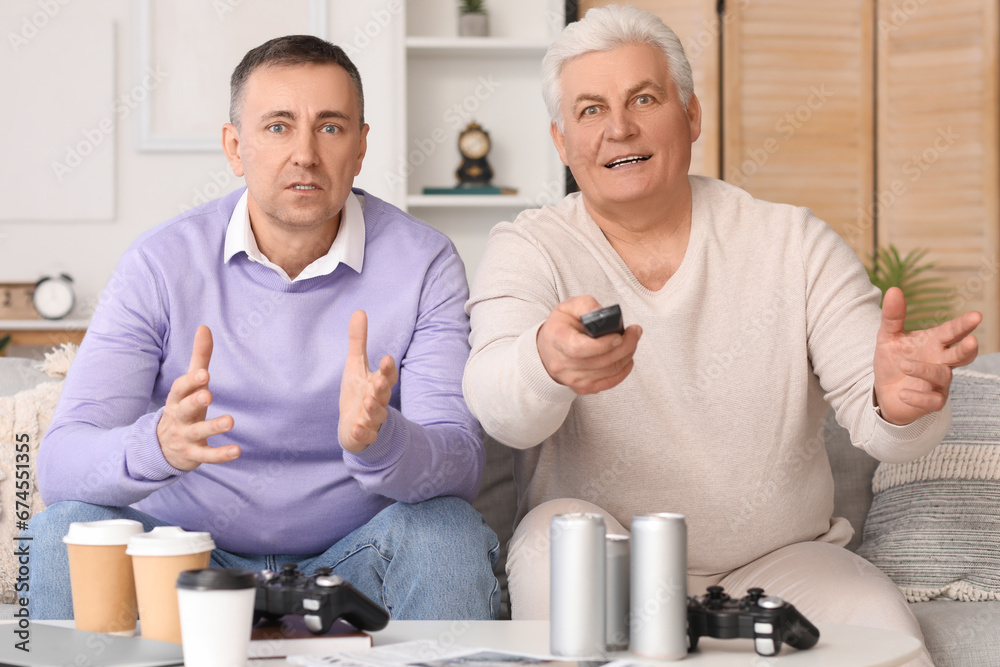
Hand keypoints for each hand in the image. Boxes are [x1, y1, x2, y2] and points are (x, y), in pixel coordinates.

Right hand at [156, 325, 238, 469]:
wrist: (160, 448)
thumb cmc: (183, 408)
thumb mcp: (189, 385)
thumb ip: (199, 358)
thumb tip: (205, 327)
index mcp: (177, 399)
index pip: (180, 388)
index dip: (191, 381)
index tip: (204, 374)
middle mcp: (179, 417)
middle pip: (184, 409)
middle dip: (195, 402)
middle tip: (208, 394)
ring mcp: (185, 437)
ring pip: (198, 432)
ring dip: (213, 427)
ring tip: (231, 421)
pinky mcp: (193, 455)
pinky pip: (206, 456)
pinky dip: (220, 455)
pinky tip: (237, 451)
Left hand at [338, 310, 398, 453]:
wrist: (353, 428)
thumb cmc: (358, 393)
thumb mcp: (356, 366)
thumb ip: (359, 342)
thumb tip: (360, 311)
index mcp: (379, 384)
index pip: (388, 376)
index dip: (387, 369)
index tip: (386, 359)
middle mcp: (378, 401)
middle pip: (384, 394)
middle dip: (381, 388)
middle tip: (377, 381)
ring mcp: (372, 419)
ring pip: (377, 415)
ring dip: (373, 408)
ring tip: (367, 401)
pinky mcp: (364, 435)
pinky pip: (366, 435)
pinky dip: (363, 432)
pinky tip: (357, 428)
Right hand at [537, 296, 641, 394]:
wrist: (548, 349)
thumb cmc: (561, 326)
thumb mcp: (569, 307)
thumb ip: (587, 306)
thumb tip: (606, 315)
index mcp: (557, 340)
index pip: (579, 349)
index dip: (602, 344)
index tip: (618, 335)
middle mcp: (562, 364)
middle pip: (601, 360)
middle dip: (625, 346)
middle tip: (635, 332)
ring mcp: (573, 379)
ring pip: (609, 371)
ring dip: (627, 355)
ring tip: (632, 340)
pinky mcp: (583, 388)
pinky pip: (610, 381)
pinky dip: (624, 369)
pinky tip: (628, 357)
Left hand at [873, 287, 980, 424]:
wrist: (884, 391)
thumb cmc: (893, 360)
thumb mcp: (888, 336)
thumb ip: (893, 316)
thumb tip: (893, 289)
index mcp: (934, 342)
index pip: (952, 331)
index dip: (963, 324)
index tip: (976, 316)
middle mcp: (942, 361)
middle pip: (962, 355)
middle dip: (967, 348)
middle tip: (972, 341)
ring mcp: (940, 382)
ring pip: (943, 375)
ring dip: (924, 369)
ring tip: (904, 365)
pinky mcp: (932, 401)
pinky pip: (932, 401)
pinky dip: (918, 396)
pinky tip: (903, 392)